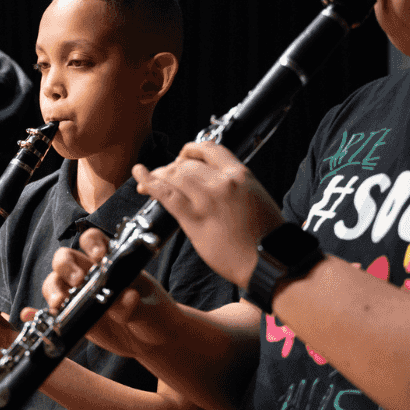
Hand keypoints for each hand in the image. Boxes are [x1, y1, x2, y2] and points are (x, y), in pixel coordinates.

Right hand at [35, 228, 179, 359]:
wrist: (154, 340)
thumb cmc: (155, 313)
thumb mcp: (149, 308)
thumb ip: (135, 304)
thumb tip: (126, 297)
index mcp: (110, 261)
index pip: (92, 241)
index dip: (92, 244)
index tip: (99, 257)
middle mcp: (90, 274)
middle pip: (64, 259)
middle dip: (66, 267)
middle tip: (77, 281)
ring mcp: (79, 295)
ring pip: (54, 284)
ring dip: (52, 291)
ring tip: (58, 304)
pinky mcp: (73, 317)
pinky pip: (50, 314)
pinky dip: (36, 314)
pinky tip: (27, 315)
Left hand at [134, 142, 283, 286]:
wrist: (269, 260)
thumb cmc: (266, 236)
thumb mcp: (256, 197)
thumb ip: (234, 185)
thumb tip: (213, 181)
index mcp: (240, 174)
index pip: (208, 149)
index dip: (189, 150)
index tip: (181, 157)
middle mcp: (222, 182)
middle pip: (186, 164)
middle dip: (170, 168)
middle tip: (162, 177)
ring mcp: (207, 199)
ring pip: (174, 176)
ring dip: (158, 176)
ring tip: (147, 180)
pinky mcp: (195, 219)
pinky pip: (166, 195)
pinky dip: (148, 183)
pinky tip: (140, 178)